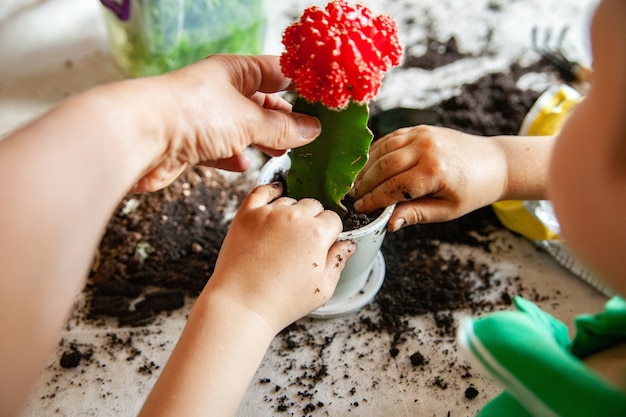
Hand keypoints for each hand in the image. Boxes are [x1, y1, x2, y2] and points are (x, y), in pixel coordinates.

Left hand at [132, 55, 321, 191]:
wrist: (140, 138)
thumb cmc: (191, 114)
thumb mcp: (249, 119)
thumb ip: (282, 128)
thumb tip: (312, 130)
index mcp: (235, 72)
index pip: (276, 72)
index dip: (301, 84)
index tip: (324, 101)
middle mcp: (220, 92)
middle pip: (261, 104)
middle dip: (284, 120)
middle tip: (309, 134)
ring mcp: (205, 119)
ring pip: (243, 130)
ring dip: (262, 141)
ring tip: (284, 152)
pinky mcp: (192, 145)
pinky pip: (221, 150)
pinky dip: (234, 158)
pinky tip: (243, 164)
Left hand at [209, 183, 355, 331]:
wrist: (242, 304)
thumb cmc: (282, 301)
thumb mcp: (322, 288)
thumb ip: (338, 261)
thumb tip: (349, 244)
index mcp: (317, 233)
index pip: (333, 219)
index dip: (330, 233)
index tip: (322, 245)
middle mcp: (295, 217)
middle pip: (313, 206)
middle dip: (312, 221)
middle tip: (302, 243)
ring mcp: (269, 213)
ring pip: (290, 200)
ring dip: (291, 212)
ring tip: (284, 236)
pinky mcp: (247, 214)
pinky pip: (262, 191)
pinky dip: (271, 190)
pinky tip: (276, 194)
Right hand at [350, 125, 507, 230]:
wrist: (494, 163)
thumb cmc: (472, 191)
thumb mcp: (446, 210)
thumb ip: (415, 214)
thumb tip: (389, 224)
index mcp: (434, 171)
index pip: (393, 187)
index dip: (373, 200)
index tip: (359, 210)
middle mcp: (426, 148)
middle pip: (383, 167)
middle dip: (365, 185)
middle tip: (352, 199)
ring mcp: (422, 134)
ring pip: (382, 151)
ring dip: (366, 168)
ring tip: (356, 185)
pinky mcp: (419, 128)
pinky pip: (390, 140)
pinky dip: (376, 153)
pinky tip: (368, 167)